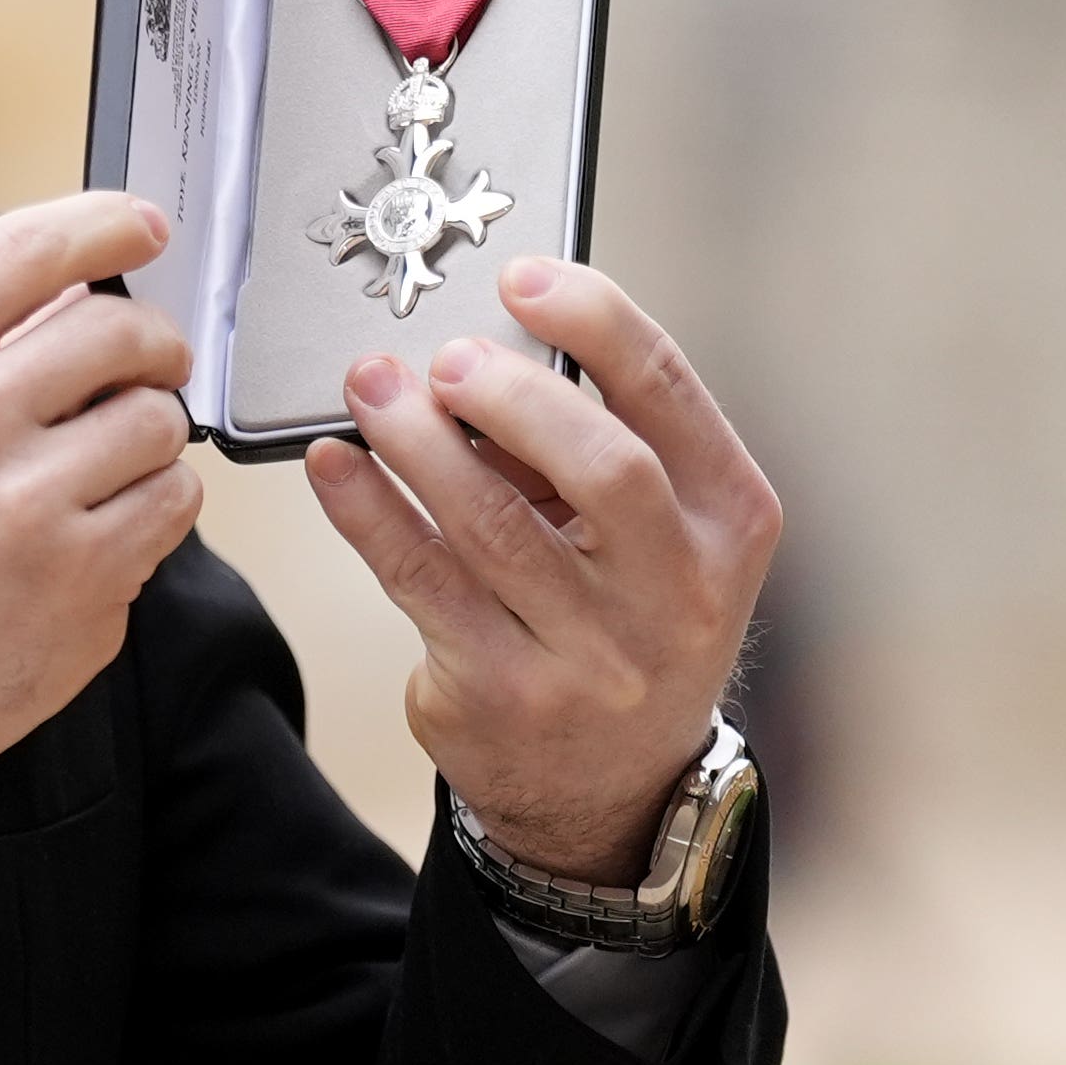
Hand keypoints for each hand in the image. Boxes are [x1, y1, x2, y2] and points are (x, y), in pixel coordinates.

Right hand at [0, 192, 203, 828]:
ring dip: (148, 434)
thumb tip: (74, 286)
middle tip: (148, 365)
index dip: (103, 224)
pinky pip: (172, 507)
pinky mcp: (82, 585)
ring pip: (158, 422)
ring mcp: (29, 511)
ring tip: (102, 465)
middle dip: (152, 342)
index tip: (142, 228)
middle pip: (118, 332)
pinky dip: (153, 508)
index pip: (24, 253)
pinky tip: (101, 526)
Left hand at [306, 258, 780, 884]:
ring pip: (492, 526)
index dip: (594, 321)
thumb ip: (595, 444)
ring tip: (369, 387)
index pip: (670, 395)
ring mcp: (589, 655)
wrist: (609, 786)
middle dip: (512, 395)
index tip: (523, 278)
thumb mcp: (658, 536)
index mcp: (728, 523)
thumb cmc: (624, 619)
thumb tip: (481, 352)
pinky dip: (368, 511)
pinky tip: (337, 467)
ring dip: (415, 441)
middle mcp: (674, 594)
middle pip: (603, 466)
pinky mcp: (501, 693)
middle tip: (445, 359)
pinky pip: (420, 581)